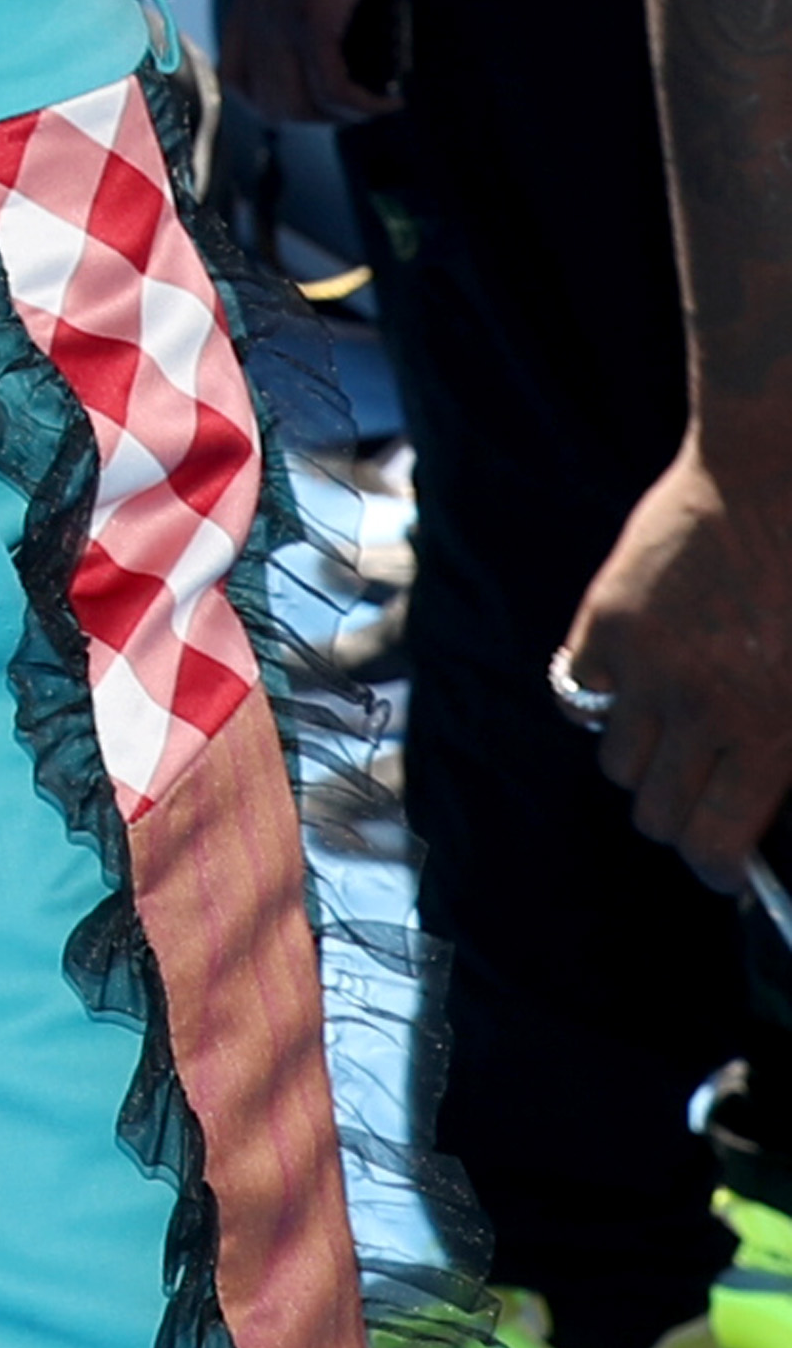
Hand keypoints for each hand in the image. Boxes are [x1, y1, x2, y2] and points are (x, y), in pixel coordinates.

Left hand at [219, 0, 400, 123]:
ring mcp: (280, 15)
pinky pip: (331, 84)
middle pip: (267, 102)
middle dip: (316, 119)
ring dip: (340, 117)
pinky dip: (361, 103)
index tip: (320, 101)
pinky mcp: (312, 13)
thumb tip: (332, 21)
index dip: (276, 102)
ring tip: (374, 105)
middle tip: (357, 108)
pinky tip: (386, 98)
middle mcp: (256, 12)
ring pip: (296, 103)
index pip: (237, 77)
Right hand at [568, 430, 791, 889]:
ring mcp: (645, 666)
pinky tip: (635, 680)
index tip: (722, 864)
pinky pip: (578, 697)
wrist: (773, 477)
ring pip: (615, 765)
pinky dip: (599, 701)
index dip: (716, 870)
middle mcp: (700, 709)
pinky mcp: (606, 623)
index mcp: (769, 731)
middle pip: (657, 816)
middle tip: (701, 793)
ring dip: (642, 759)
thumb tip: (758, 805)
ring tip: (672, 728)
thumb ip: (788, 747)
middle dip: (681, 817)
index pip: (711, 846)